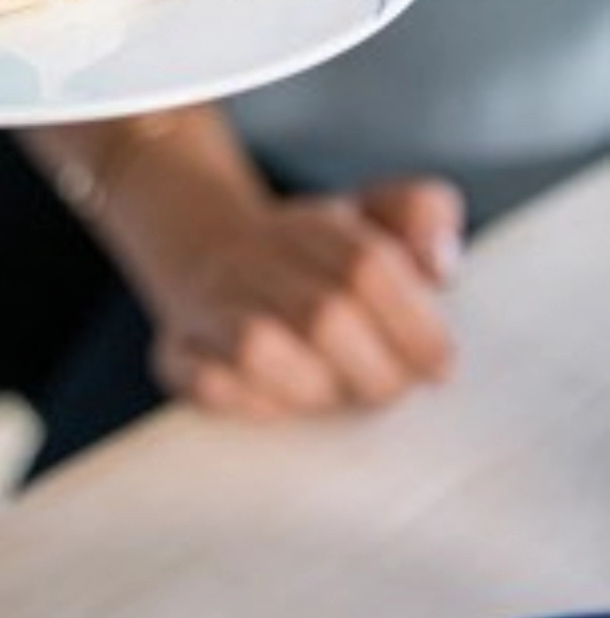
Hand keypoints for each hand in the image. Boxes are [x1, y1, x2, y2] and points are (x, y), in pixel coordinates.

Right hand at [147, 179, 462, 421]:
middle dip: (376, 370)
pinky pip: (211, 384)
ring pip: (259, 347)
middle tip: (392, 388)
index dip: (414, 324)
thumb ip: (424, 214)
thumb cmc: (315, 256)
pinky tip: (282, 400)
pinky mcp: (177, 352)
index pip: (368, 266)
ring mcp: (210, 304)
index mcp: (312, 225)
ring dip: (315, 388)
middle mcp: (253, 257)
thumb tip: (440, 264)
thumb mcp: (375, 214)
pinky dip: (255, 403)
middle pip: (325, 315)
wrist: (207, 247)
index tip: (439, 364)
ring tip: (335, 393)